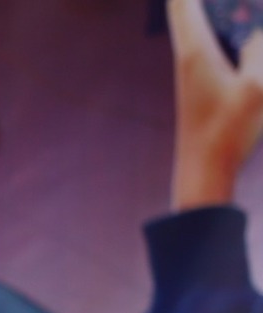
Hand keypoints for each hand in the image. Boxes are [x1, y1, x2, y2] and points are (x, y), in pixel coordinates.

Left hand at [170, 0, 262, 207]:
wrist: (202, 171)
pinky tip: (242, 21)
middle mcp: (189, 52)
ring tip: (239, 8)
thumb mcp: (258, 87)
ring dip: (211, 6)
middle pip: (188, 5)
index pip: (182, 1)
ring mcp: (194, 65)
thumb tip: (258, 30)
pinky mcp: (202, 77)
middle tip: (236, 3)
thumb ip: (262, 49)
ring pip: (199, 19)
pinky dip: (223, 22)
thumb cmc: (226, 132)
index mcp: (195, 50)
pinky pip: (211, 36)